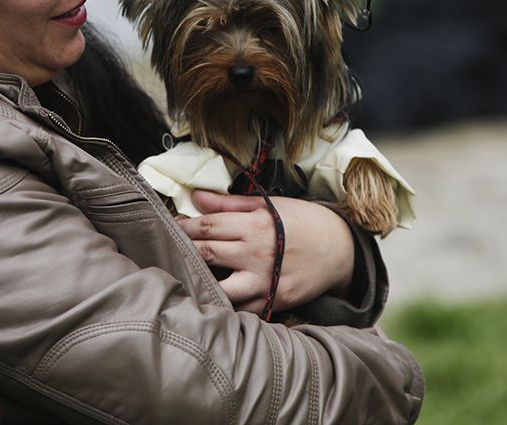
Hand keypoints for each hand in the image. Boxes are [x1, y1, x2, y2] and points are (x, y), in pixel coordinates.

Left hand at [179, 190, 354, 314]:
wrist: (341, 248)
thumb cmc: (302, 221)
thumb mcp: (269, 205)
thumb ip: (229, 203)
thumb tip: (195, 197)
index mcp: (255, 225)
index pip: (207, 226)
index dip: (183, 227)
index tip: (168, 227)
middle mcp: (257, 254)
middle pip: (207, 254)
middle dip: (183, 251)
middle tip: (165, 250)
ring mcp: (265, 280)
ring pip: (219, 288)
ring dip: (199, 282)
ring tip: (183, 278)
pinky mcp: (274, 301)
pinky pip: (241, 309)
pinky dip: (225, 306)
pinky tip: (211, 299)